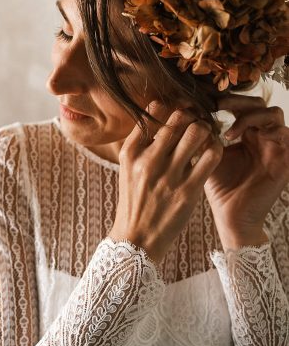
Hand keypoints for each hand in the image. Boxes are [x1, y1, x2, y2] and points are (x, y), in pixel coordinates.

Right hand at [109, 102, 222, 263]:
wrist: (137, 239)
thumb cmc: (135, 200)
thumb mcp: (127, 168)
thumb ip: (141, 143)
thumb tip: (160, 115)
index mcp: (131, 151)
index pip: (154, 111)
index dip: (172, 106)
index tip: (180, 112)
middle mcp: (148, 160)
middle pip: (179, 118)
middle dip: (192, 116)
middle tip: (198, 121)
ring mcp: (169, 176)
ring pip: (197, 133)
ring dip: (206, 130)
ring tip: (206, 135)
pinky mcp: (188, 191)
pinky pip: (211, 157)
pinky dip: (216, 148)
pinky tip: (213, 150)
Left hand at [204, 93, 288, 249]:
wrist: (231, 216)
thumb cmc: (218, 187)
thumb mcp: (205, 154)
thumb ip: (199, 132)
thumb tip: (180, 108)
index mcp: (248, 134)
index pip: (244, 105)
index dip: (228, 98)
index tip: (205, 100)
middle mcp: (264, 137)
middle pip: (260, 103)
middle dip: (238, 101)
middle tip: (217, 106)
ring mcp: (276, 146)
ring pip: (273, 113)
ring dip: (249, 114)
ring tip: (226, 129)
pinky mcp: (286, 158)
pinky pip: (284, 133)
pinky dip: (259, 128)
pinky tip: (234, 138)